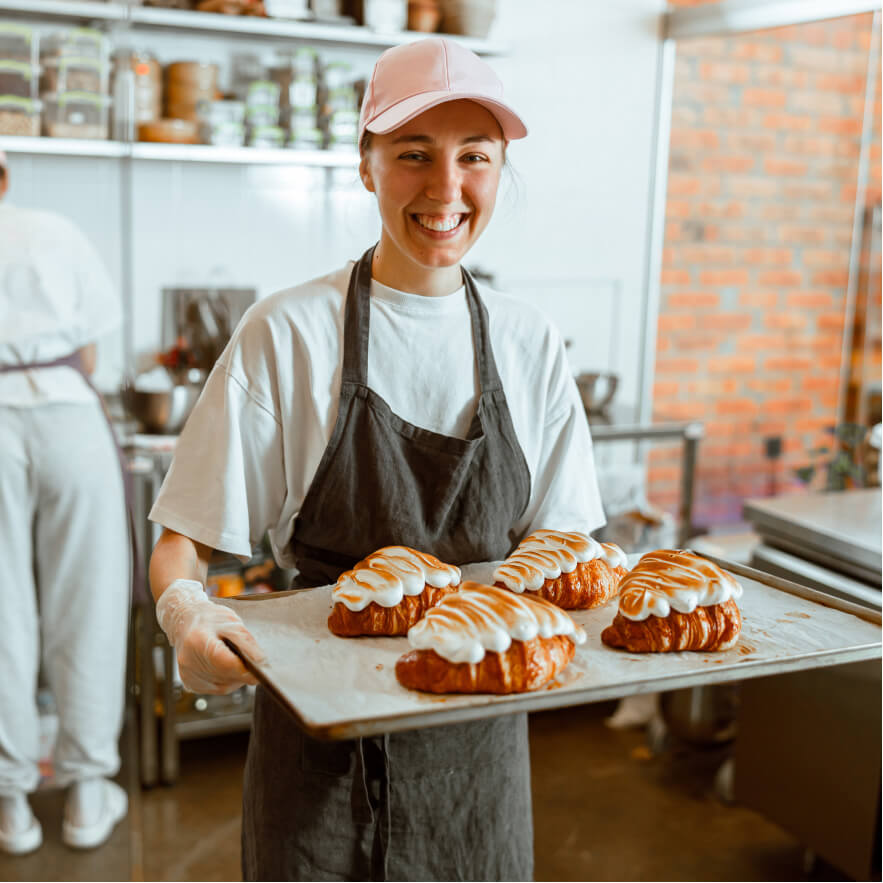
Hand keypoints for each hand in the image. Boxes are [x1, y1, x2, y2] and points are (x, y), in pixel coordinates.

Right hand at [155, 579, 267, 693]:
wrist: (186, 622)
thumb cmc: (210, 619)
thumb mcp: (233, 623)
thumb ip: (247, 643)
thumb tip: (261, 662)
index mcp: (199, 641)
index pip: (225, 663)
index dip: (245, 669)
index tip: (259, 670)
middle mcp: (189, 661)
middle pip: (226, 676)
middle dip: (242, 671)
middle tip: (249, 660)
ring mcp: (188, 675)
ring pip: (224, 686)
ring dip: (235, 677)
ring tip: (235, 659)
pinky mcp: (190, 684)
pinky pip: (217, 688)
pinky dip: (226, 680)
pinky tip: (225, 667)